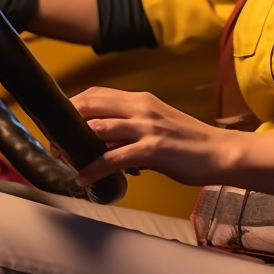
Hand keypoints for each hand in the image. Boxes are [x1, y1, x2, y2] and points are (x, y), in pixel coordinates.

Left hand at [70, 86, 236, 187]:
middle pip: (91, 106)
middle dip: (67, 122)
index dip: (73, 105)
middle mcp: (141, 108)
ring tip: (61, 157)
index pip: (97, 94)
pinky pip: (115, 158)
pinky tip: (83, 179)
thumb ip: (131, 127)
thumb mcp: (157, 124)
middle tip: (54, 140)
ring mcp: (147, 128)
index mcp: (141, 100)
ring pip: (99, 129)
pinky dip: (94, 169)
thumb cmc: (188, 143)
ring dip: (75, 145)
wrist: (219, 152)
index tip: (59, 120)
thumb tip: (106, 141)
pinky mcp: (152, 149)